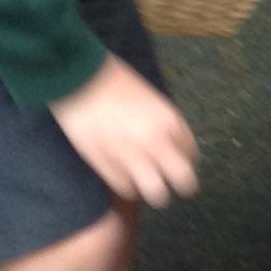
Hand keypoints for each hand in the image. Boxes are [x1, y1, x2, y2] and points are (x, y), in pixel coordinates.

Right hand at [49, 56, 199, 206]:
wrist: (80, 78)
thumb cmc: (114, 81)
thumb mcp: (151, 99)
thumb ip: (164, 123)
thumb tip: (171, 145)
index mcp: (169, 121)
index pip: (191, 154)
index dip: (187, 160)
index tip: (181, 162)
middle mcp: (155, 142)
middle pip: (183, 180)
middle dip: (183, 186)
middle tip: (176, 187)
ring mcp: (131, 156)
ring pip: (155, 192)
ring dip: (154, 191)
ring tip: (148, 186)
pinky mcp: (106, 164)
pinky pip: (126, 188)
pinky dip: (129, 187)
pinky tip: (126, 179)